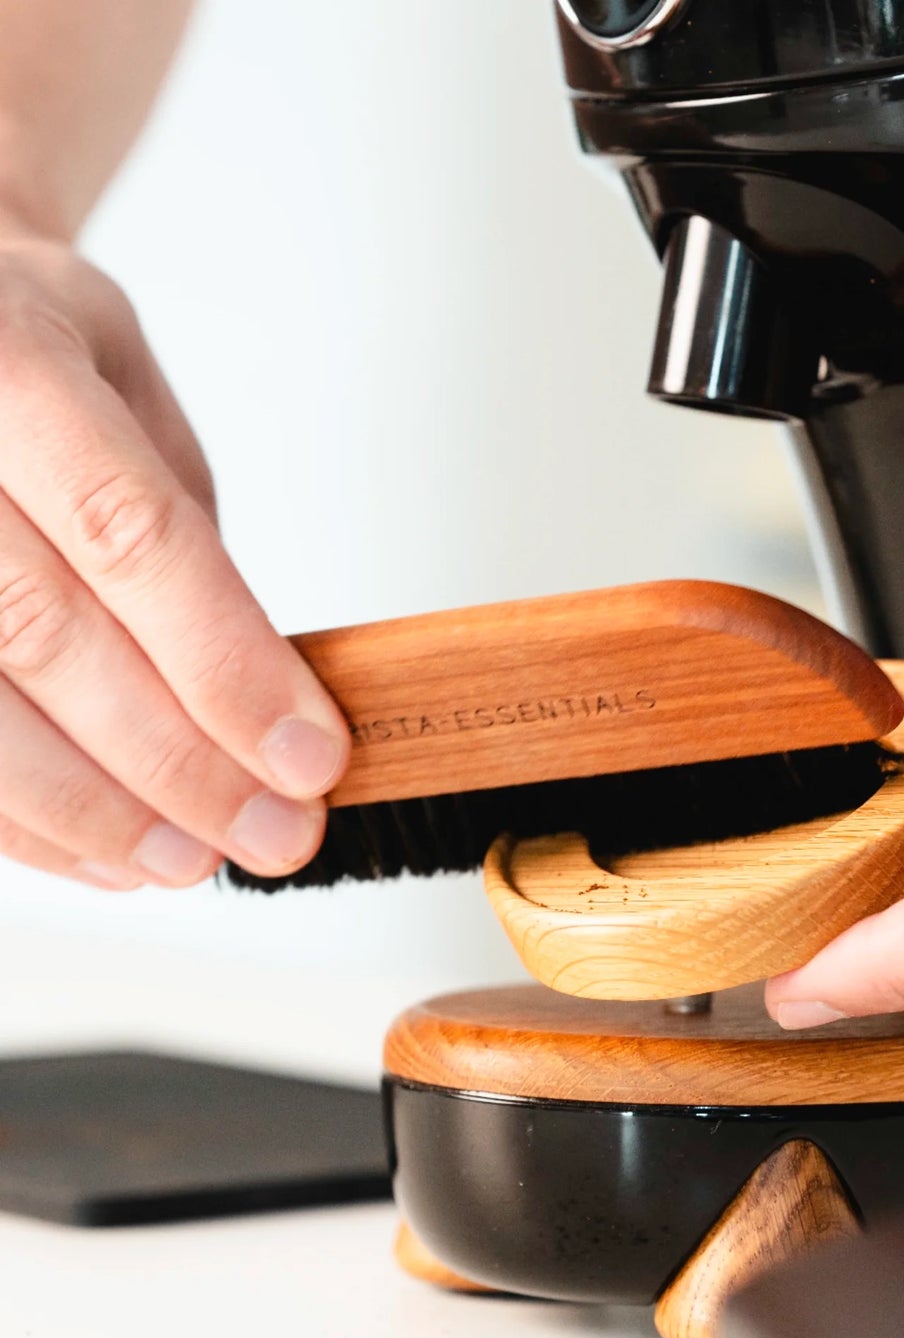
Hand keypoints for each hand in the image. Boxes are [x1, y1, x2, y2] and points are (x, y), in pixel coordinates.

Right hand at [0, 222, 349, 888]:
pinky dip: (21, 819)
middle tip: (275, 834)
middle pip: (45, 635)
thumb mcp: (125, 388)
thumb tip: (256, 693)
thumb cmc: (25, 347)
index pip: (131, 537)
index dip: (227, 664)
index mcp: (8, 361)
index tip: (311, 760)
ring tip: (194, 862)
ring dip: (94, 811)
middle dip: (177, 762)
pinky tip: (103, 853)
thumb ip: (173, 525)